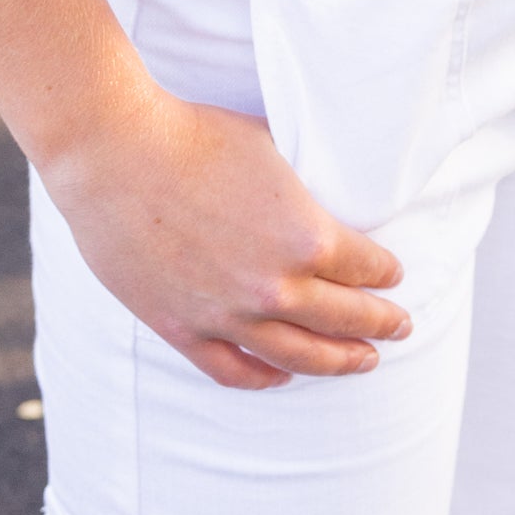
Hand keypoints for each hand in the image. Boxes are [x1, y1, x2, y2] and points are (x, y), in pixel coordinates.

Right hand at [44, 81, 409, 392]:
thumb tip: (324, 189)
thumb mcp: (270, 146)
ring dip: (339, 362)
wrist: (114, 153)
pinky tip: (282, 376)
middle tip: (400, 327)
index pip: (366, 267)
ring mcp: (226, 314)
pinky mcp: (182, 327)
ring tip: (363, 362)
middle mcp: (274, 286)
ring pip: (299, 356)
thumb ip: (302, 182)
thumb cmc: (192, 136)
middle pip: (345, 318)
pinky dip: (265, 378)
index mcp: (306, 236)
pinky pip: (233, 370)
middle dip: (381, 323)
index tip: (394, 276)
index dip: (386, 273)